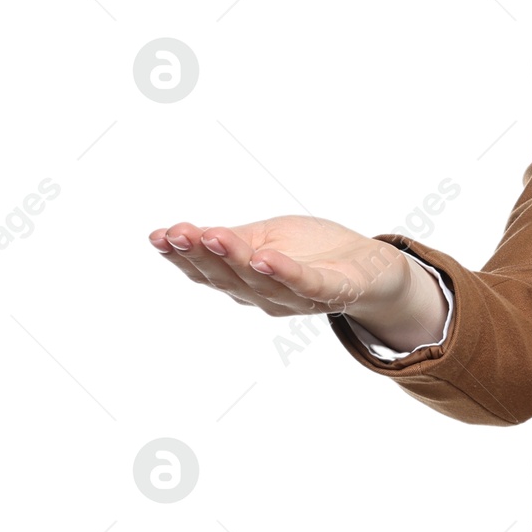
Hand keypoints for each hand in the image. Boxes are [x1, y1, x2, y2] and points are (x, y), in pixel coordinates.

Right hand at [146, 216, 411, 321]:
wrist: (374, 268)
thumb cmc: (315, 252)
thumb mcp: (268, 237)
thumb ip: (235, 240)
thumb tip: (187, 234)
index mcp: (246, 281)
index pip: (208, 270)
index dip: (182, 256)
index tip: (158, 236)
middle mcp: (266, 296)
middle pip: (228, 277)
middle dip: (200, 254)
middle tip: (178, 233)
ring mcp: (298, 297)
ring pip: (260, 281)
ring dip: (235, 259)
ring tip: (213, 238)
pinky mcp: (333, 292)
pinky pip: (306, 285)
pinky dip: (285, 273)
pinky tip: (266, 259)